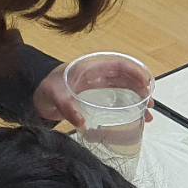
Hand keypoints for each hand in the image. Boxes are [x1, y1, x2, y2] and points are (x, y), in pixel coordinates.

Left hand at [33, 62, 153, 128]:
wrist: (36, 96)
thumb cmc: (45, 90)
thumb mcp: (54, 97)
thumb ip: (67, 108)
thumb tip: (82, 123)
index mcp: (90, 68)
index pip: (118, 65)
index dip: (135, 72)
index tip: (147, 83)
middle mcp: (98, 75)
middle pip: (126, 77)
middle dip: (142, 88)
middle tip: (151, 103)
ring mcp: (99, 86)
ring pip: (125, 88)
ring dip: (139, 99)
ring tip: (149, 113)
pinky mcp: (97, 96)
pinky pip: (118, 98)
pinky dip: (130, 106)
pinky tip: (137, 116)